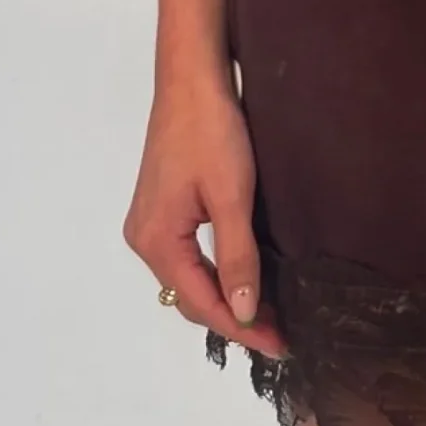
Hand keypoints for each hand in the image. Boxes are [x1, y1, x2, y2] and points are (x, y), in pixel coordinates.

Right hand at [122, 72, 288, 358]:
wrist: (191, 79)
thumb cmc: (212, 132)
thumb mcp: (231, 196)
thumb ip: (237, 257)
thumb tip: (245, 313)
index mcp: (156, 241)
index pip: (201, 303)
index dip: (242, 329)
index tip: (281, 346)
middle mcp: (144, 239)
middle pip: (191, 296)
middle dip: (234, 318)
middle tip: (281, 333)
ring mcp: (149, 223)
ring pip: (189, 279)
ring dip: (225, 298)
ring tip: (268, 314)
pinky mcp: (161, 209)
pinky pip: (187, 257)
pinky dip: (214, 274)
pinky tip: (241, 279)